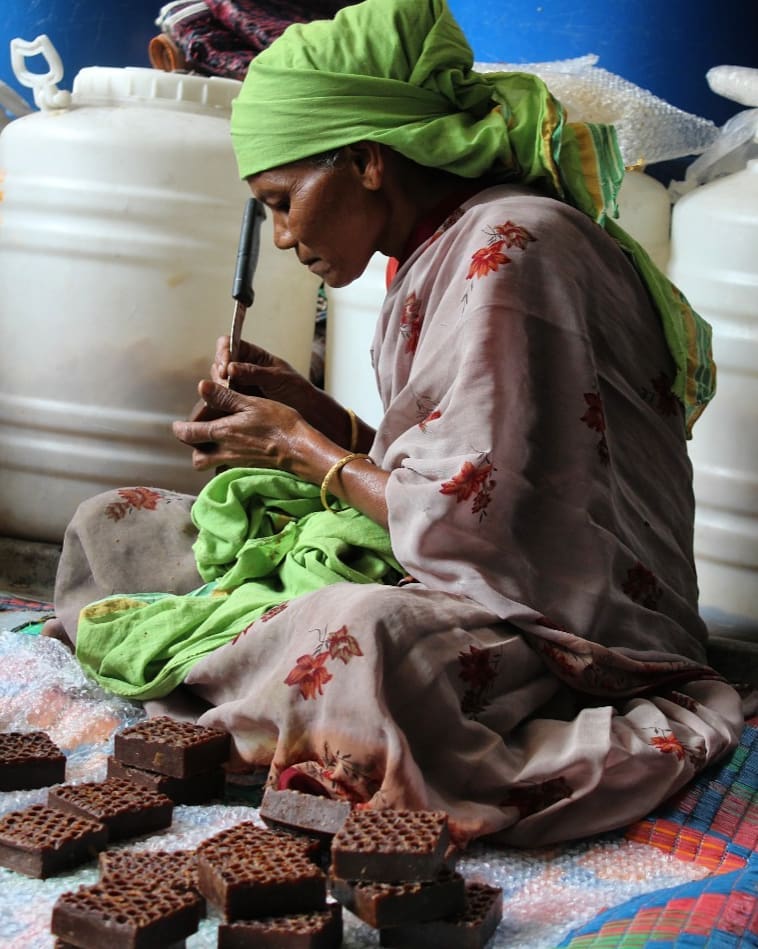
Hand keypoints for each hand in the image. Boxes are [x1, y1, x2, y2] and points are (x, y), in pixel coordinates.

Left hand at [173, 380, 305, 471]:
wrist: (298, 448)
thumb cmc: (277, 423)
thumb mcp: (251, 403)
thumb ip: (224, 396)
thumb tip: (202, 386)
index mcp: (222, 432)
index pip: (188, 434)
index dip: (179, 429)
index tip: (178, 425)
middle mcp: (224, 450)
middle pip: (197, 458)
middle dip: (193, 448)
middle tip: (198, 435)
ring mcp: (235, 462)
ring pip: (210, 464)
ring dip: (207, 455)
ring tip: (215, 441)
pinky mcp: (246, 467)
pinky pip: (226, 467)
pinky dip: (224, 459)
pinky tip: (235, 448)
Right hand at [211, 337, 309, 408]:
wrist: (306, 411)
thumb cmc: (296, 389)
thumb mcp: (278, 377)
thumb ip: (255, 372)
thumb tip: (231, 367)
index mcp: (254, 355)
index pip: (230, 343)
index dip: (224, 352)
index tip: (226, 366)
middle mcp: (243, 368)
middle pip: (219, 362)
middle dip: (219, 372)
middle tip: (227, 384)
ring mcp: (239, 385)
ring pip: (217, 382)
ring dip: (219, 388)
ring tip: (228, 397)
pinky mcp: (237, 402)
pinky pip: (222, 399)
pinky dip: (220, 402)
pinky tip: (224, 407)